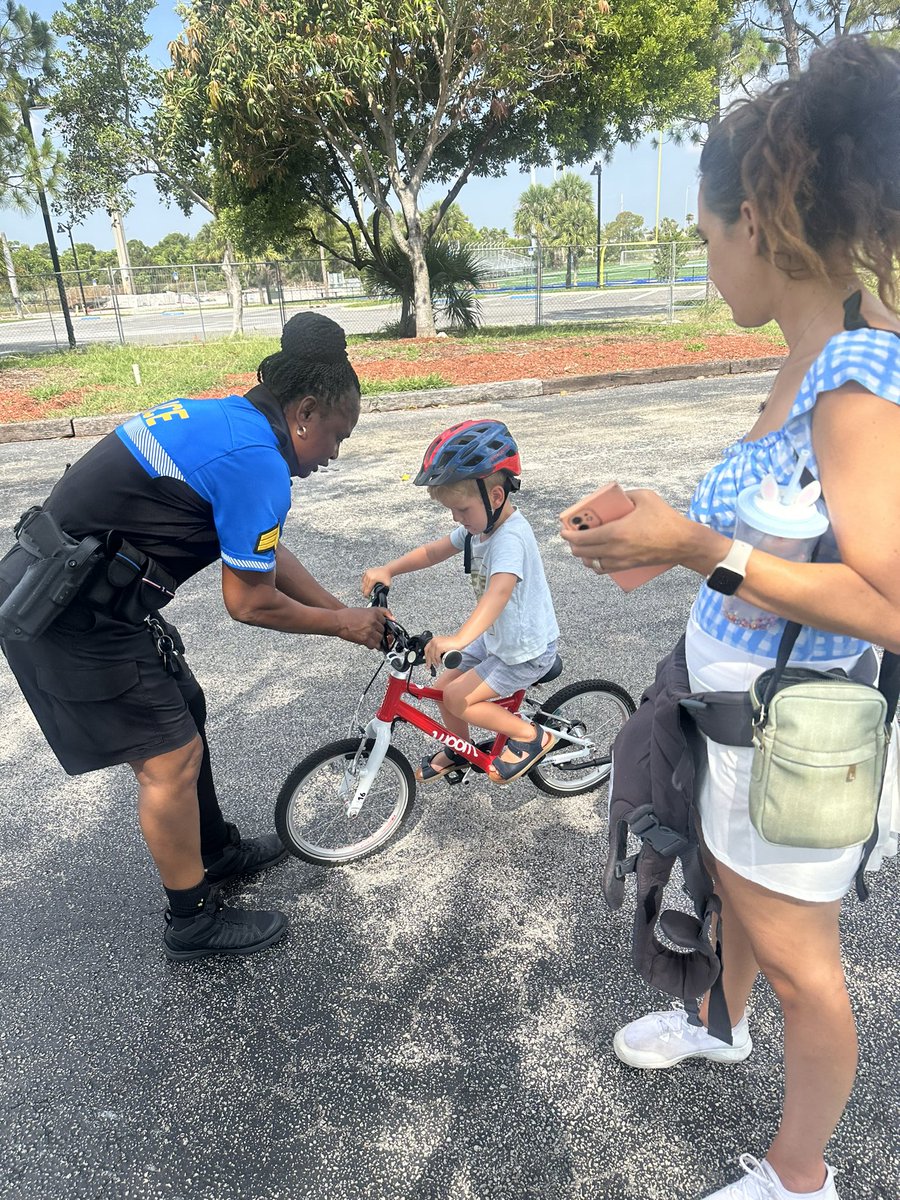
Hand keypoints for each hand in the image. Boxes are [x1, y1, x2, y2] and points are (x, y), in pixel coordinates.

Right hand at [335, 606, 388, 648]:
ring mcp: (370, 630)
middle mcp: (373, 621)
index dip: (381, 625)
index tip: (378, 627)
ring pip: (380, 638)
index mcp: (374, 612)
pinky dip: (371, 645)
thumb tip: (385, 619)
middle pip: (383, 630)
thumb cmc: (347, 615)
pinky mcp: (365, 639)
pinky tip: (366, 642)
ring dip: (375, 640)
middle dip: (378, 632)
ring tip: (369, 638)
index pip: (385, 620)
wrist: (337, 621)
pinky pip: (374, 645)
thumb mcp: (363, 610)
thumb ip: (375, 614)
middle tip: (371, 633)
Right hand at [361, 566, 391, 596]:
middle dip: (365, 592)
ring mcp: (367, 573)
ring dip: (365, 587)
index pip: (367, 589)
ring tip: (368, 590)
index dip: (366, 594)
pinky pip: (363, 579)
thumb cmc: (387, 578)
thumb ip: (384, 591)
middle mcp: (369, 576)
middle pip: (364, 587)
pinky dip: (364, 582)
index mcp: (373, 579)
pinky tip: (367, 585)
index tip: (367, 597)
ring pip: (363, 583)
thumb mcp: (387, 586)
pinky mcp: (367, 571)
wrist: (387, 570)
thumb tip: (380, 597)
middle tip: (367, 595)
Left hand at [424, 634, 459, 670]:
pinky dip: (437, 660)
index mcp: (434, 640)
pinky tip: (440, 662)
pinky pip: (436, 656)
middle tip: (429, 666)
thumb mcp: (443, 644)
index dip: (426, 656)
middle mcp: (434, 641)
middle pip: (428, 653)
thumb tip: (436, 656)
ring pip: (432, 655)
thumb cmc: (453, 643)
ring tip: (437, 665)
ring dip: (434, 662)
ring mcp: (436, 643)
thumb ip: (439, 647)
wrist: (459, 640)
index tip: (427, 662)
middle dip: (428, 661)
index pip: (426, 649)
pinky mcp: (439, 647)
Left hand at [559, 489, 698, 571]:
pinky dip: (594, 565)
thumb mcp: (644, 497)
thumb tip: (612, 497)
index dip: (568, 535)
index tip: (563, 530)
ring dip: (582, 556)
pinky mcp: (628, 567)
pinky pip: (604, 570)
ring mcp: (621, 561)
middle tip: (571, 536)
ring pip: (591, 563)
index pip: (582, 537)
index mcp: (615, 532)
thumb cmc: (665, 518)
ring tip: (581, 546)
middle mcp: (615, 549)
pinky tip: (593, 559)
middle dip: (573, 544)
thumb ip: (625, 495)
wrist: (683, 543)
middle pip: (583, 552)